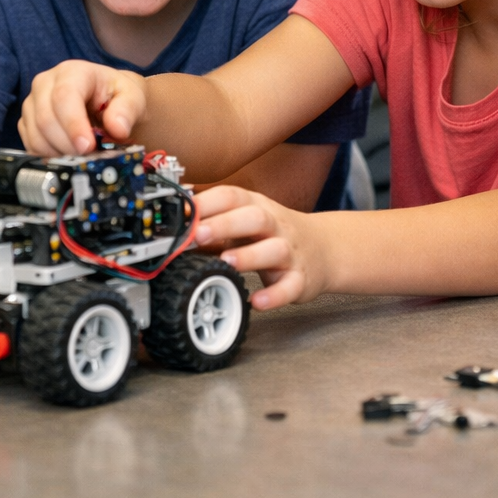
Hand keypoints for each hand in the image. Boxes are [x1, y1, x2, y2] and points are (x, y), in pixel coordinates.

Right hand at [19, 60, 146, 154]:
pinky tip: (68, 155)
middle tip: (89, 157)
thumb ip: (128, 110)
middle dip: (68, 144)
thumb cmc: (118, 96)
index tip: (88, 147)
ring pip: (35, 134)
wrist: (107, 100)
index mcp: (72, 72)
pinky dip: (48, 156)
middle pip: (45, 118)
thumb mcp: (133, 97)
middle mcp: (45, 83)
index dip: (73, 125)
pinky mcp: (26, 122)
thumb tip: (117, 128)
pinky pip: (30, 144)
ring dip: (58, 152)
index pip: (64, 96)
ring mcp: (32, 103)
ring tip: (82, 156)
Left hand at [193, 186, 331, 309]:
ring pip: (274, 249)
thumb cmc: (273, 234)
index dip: (207, 202)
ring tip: (226, 263)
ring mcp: (290, 251)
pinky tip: (257, 301)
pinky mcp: (300, 278)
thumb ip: (213, 222)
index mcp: (256, 206)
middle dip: (225, 224)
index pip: (232, 196)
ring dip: (249, 256)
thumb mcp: (245, 220)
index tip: (184, 213)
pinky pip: (290, 287)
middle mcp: (275, 225)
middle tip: (198, 235)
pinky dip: (274, 295)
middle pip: (254, 218)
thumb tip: (174, 223)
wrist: (323, 248)